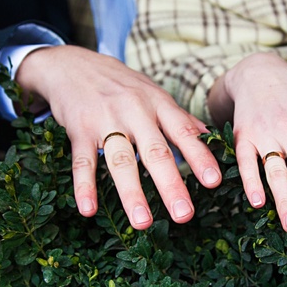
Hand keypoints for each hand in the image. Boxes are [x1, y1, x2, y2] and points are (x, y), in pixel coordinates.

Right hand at [16, 45, 221, 229]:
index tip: (214, 182)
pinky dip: (84, 186)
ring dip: (132, 193)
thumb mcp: (153, 92)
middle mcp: (134, 111)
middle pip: (155, 152)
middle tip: (185, 215)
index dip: (200, 156)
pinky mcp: (79, 129)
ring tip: (142, 223)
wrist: (72, 63)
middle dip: (171, 185)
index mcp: (157, 104)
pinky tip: (89, 209)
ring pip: (121, 160)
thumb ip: (178, 116)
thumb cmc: (120, 84)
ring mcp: (105, 120)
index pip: (183, 132)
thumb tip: (209, 134)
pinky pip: (82, 161)